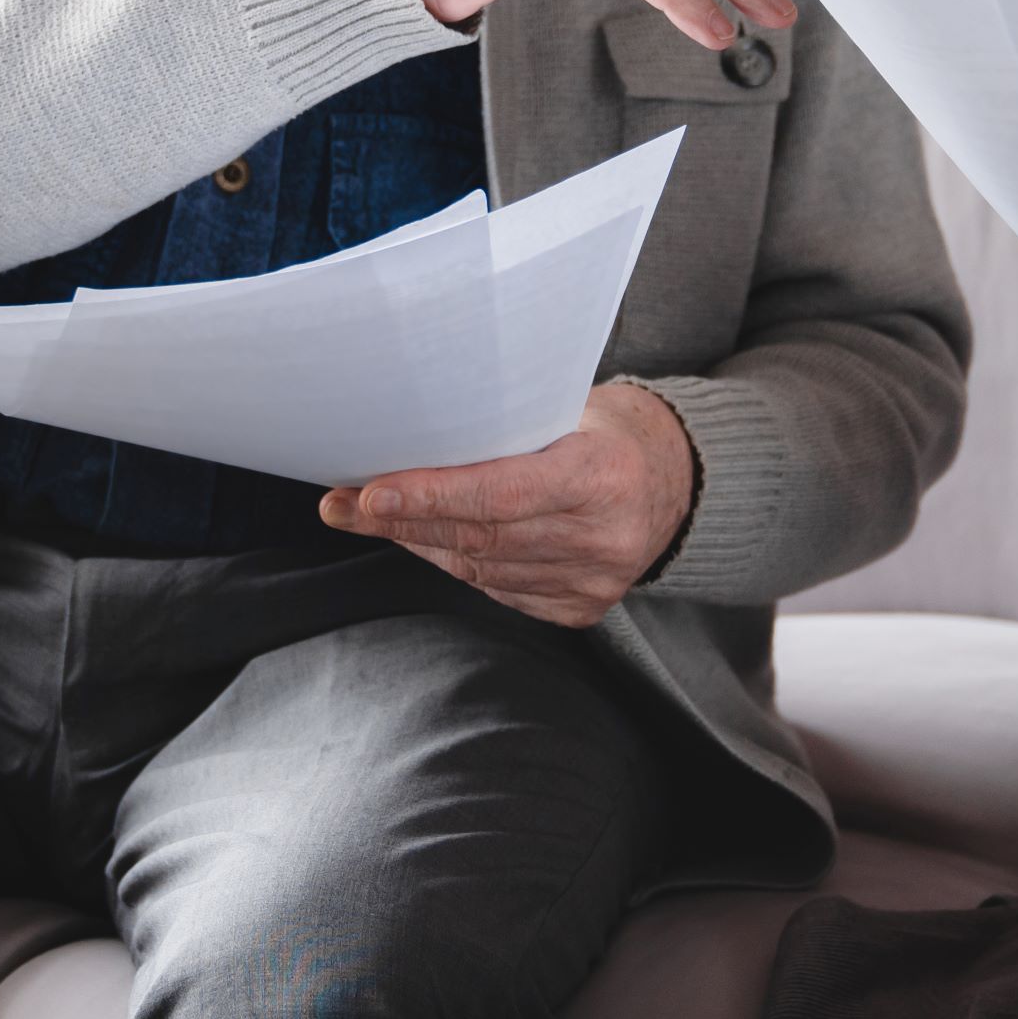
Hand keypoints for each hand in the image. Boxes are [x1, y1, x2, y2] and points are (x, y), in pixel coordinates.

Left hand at [319, 382, 696, 628]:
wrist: (674, 481)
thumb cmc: (605, 431)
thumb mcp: (569, 409)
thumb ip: (503, 427)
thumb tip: (408, 432)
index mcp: (605, 476)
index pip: (504, 493)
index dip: (433, 495)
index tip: (371, 492)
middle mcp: (603, 538)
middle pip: (480, 537)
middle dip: (403, 519)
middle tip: (343, 502)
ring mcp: (593, 582)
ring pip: (478, 569)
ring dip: (419, 541)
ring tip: (372, 515)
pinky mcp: (580, 609)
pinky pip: (495, 590)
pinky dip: (454, 562)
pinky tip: (426, 539)